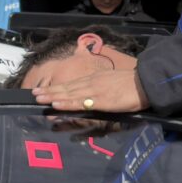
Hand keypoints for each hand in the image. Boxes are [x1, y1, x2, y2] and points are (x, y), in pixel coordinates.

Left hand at [32, 65, 146, 114]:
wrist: (147, 83)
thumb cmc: (133, 85)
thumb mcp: (113, 83)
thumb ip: (102, 89)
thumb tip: (93, 97)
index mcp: (95, 79)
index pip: (72, 83)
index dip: (57, 87)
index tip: (44, 89)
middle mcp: (92, 82)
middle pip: (67, 87)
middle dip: (50, 90)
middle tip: (33, 94)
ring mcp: (95, 91)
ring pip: (69, 94)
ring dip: (53, 96)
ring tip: (39, 98)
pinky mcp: (100, 100)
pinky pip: (80, 102)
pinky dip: (66, 103)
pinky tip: (56, 104)